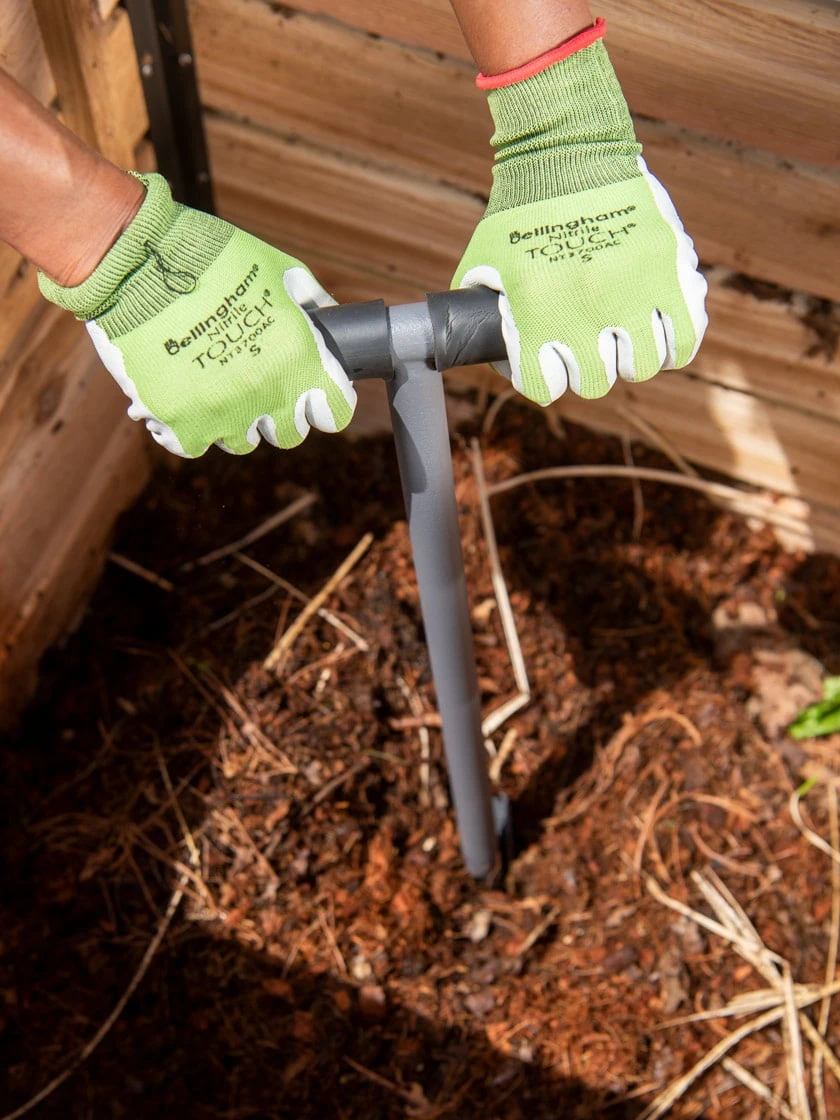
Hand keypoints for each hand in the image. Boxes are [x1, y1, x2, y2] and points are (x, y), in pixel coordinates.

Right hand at [38, 173, 354, 456]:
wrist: (138, 260)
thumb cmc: (211, 257)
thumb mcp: (277, 268)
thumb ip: (311, 301)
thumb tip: (333, 318)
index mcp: (299, 358)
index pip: (334, 412)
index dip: (325, 401)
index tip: (313, 393)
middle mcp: (268, 394)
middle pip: (289, 434)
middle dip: (280, 413)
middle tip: (260, 386)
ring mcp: (223, 413)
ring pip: (242, 441)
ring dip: (235, 419)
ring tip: (215, 385)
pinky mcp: (179, 422)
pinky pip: (194, 445)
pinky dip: (189, 427)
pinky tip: (184, 397)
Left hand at [453, 20, 706, 404]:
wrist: (567, 150)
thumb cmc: (521, 207)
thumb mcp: (486, 260)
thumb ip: (486, 307)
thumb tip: (488, 345)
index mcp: (535, 316)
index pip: (543, 388)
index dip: (544, 380)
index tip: (547, 365)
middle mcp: (583, 313)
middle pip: (596, 382)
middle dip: (589, 369)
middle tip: (589, 347)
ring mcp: (630, 294)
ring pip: (642, 365)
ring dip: (631, 357)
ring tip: (625, 337)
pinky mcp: (668, 272)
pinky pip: (685, 336)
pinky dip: (675, 343)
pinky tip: (661, 331)